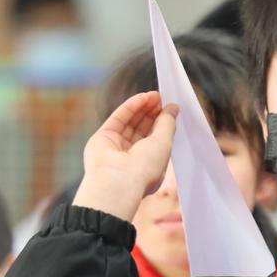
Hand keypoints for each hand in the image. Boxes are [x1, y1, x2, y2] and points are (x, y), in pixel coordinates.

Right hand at [72, 91, 177, 221]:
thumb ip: (167, 124)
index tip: (170, 107)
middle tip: (160, 98)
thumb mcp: (164, 144)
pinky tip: (142, 98)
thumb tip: (173, 108)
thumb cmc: (144, 170)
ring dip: (142, 107)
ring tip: (153, 95)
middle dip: (152, 112)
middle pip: (142, 128)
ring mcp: (115, 147)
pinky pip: (118, 118)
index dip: (162, 122)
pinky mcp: (103, 138)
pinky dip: (130, 107)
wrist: (118, 181)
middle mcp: (130, 157)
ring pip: (130, 122)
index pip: (155, 139)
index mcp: (147, 165)